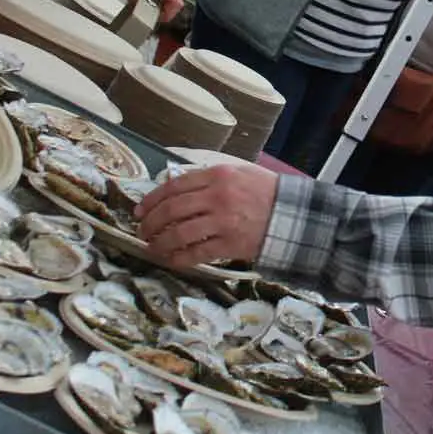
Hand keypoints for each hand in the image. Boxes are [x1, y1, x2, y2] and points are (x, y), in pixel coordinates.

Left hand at [135, 163, 277, 266]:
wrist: (292, 215)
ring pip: (179, 233)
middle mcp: (217, 196)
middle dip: (151, 222)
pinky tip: (171, 260)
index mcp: (218, 175)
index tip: (140, 210)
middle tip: (142, 231)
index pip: (174, 186)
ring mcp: (223, 221)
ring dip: (160, 243)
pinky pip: (196, 253)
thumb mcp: (238, 173)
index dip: (152, 199)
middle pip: (172, 210)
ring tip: (152, 247)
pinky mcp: (230, 244)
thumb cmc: (265, 193)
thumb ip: (208, 178)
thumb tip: (175, 187)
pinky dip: (179, 258)